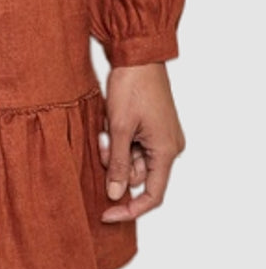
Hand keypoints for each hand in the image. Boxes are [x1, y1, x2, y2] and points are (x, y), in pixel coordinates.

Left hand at [98, 61, 185, 222]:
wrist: (137, 54)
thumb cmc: (132, 86)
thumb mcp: (119, 128)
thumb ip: (116, 163)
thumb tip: (114, 194)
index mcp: (167, 151)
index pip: (153, 195)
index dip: (130, 209)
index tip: (107, 214)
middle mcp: (169, 147)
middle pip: (138, 175)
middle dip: (115, 166)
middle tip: (100, 143)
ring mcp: (161, 136)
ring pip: (132, 160)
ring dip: (114, 150)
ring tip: (105, 128)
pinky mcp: (152, 127)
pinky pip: (133, 145)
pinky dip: (118, 140)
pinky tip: (109, 124)